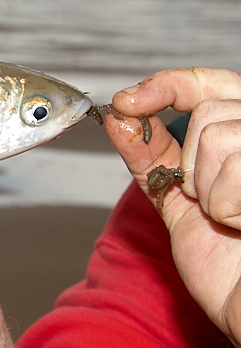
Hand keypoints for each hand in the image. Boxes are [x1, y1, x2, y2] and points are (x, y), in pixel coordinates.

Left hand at [106, 68, 240, 344]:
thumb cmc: (226, 264)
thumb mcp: (178, 198)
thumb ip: (153, 153)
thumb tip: (119, 114)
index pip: (212, 83)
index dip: (167, 85)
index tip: (127, 101)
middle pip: (209, 111)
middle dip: (191, 162)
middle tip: (209, 203)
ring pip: (219, 136)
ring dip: (209, 188)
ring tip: (233, 218)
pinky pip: (235, 166)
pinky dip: (227, 205)